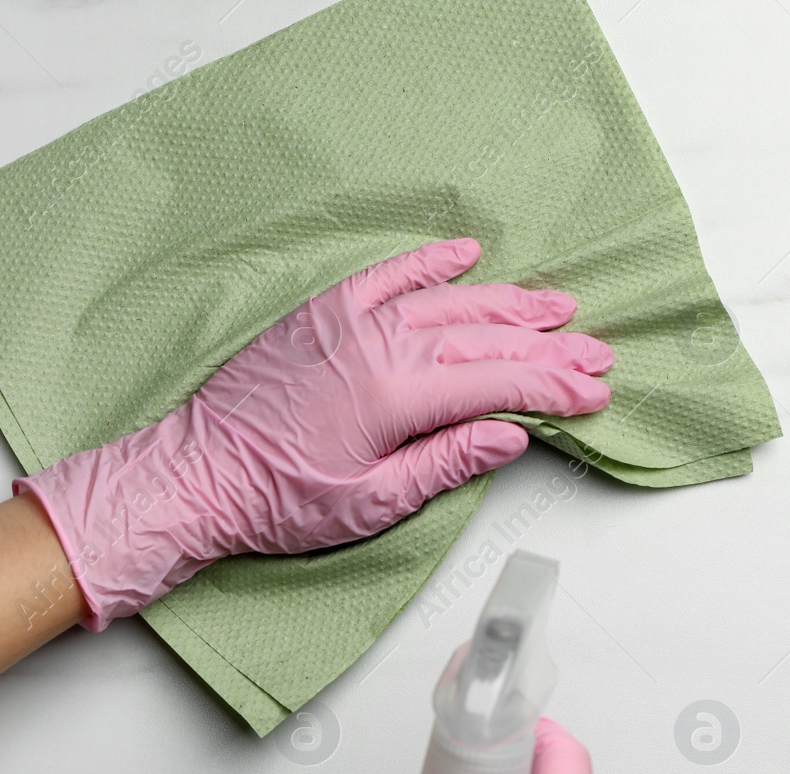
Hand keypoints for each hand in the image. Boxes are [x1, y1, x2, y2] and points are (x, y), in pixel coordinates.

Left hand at [16, 238, 612, 629]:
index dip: (553, 386)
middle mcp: (378, 343)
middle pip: (483, 338)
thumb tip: (512, 435)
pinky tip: (466, 253)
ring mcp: (348, 320)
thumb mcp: (371, 504)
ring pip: (446, 302)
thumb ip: (447, 463)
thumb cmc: (276, 500)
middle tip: (596, 351)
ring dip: (506, 304)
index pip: (497, 383)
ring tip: (554, 308)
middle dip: (547, 346)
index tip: (594, 391)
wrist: (194, 474)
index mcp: (395, 395)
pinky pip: (386, 275)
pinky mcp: (321, 313)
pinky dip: (429, 262)